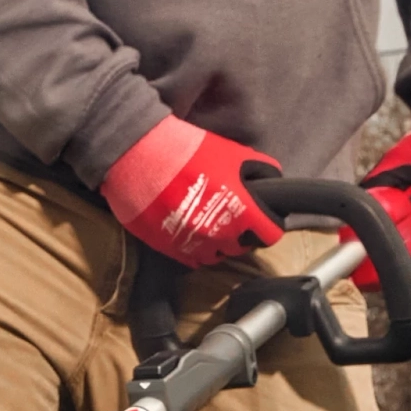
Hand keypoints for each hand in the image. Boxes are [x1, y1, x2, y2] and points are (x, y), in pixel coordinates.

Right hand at [99, 113, 280, 265]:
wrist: (139, 156)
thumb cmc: (187, 151)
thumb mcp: (232, 153)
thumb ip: (258, 170)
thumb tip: (272, 182)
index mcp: (241, 212)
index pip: (269, 235)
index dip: (267, 226)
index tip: (260, 219)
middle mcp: (220, 235)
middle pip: (241, 247)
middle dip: (240, 233)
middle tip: (229, 215)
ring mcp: (194, 245)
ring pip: (216, 256)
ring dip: (216, 242)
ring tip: (206, 221)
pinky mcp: (170, 250)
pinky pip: (192, 259)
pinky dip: (194, 247)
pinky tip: (188, 228)